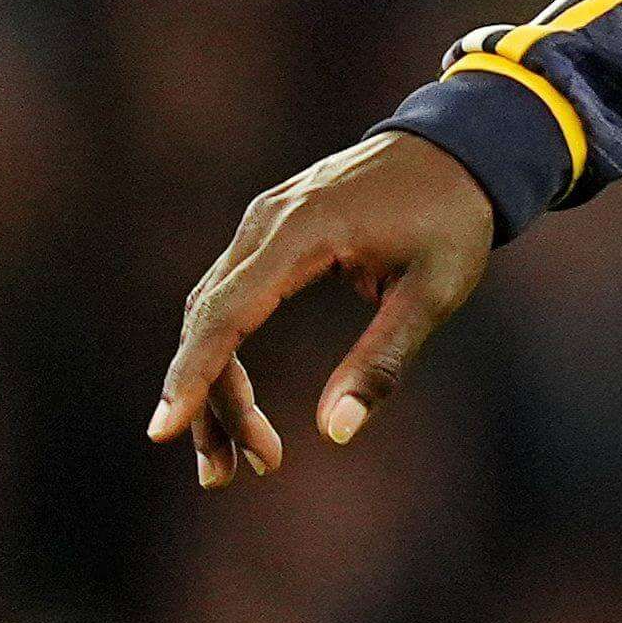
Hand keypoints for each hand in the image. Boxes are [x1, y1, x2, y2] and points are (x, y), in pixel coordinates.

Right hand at [148, 133, 495, 485]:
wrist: (458, 148)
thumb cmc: (454, 218)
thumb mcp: (436, 292)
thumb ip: (384, 360)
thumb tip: (338, 433)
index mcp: (303, 231)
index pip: (228, 313)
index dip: (193, 375)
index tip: (163, 429)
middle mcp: (266, 222)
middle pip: (211, 322)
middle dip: (212, 402)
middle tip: (235, 474)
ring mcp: (261, 223)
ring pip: (212, 314)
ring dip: (214, 386)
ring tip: (233, 462)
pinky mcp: (268, 231)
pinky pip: (229, 297)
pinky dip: (225, 352)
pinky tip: (236, 404)